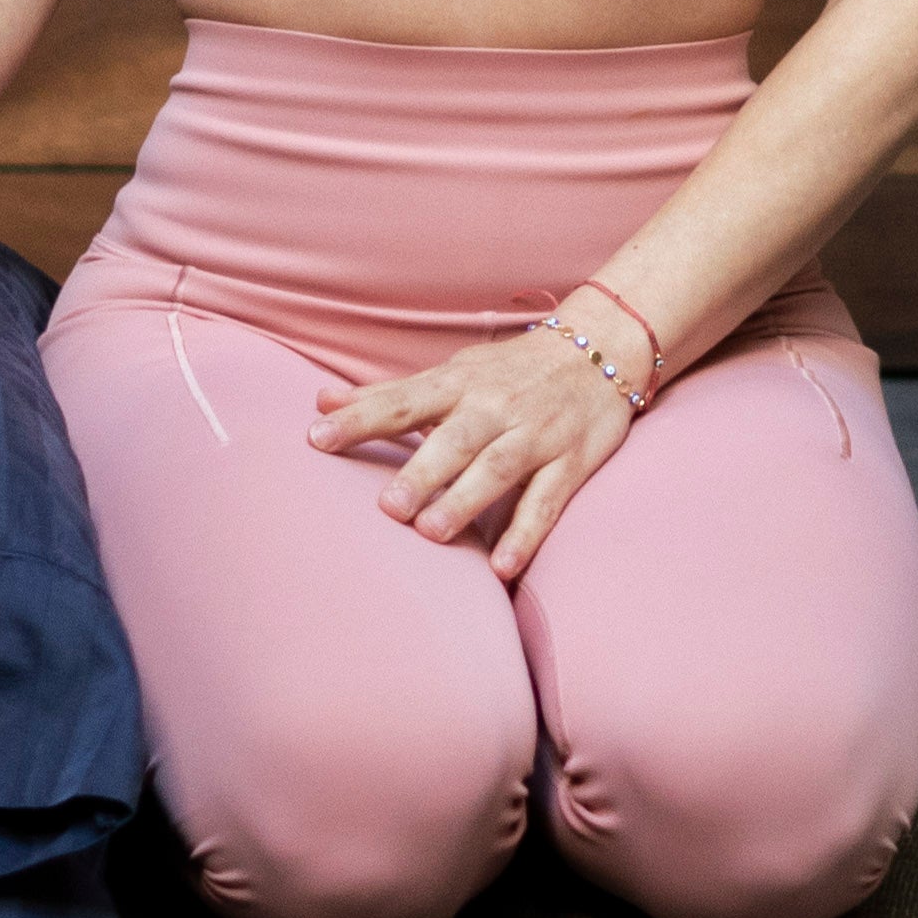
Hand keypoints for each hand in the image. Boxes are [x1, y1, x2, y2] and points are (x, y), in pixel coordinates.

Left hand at [308, 320, 634, 583]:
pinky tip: (502, 566)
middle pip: (455, 439)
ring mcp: (536, 435)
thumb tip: (321, 402)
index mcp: (459, 383)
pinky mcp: (571, 462)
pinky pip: (547, 501)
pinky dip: (526, 534)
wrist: (601, 350)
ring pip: (499, 468)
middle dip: (422, 471)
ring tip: (431, 533)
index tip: (317, 436)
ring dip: (466, 500)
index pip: (402, 401)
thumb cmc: (510, 370)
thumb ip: (389, 394)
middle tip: (387, 506)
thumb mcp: (451, 372)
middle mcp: (496, 407)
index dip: (360, 417)